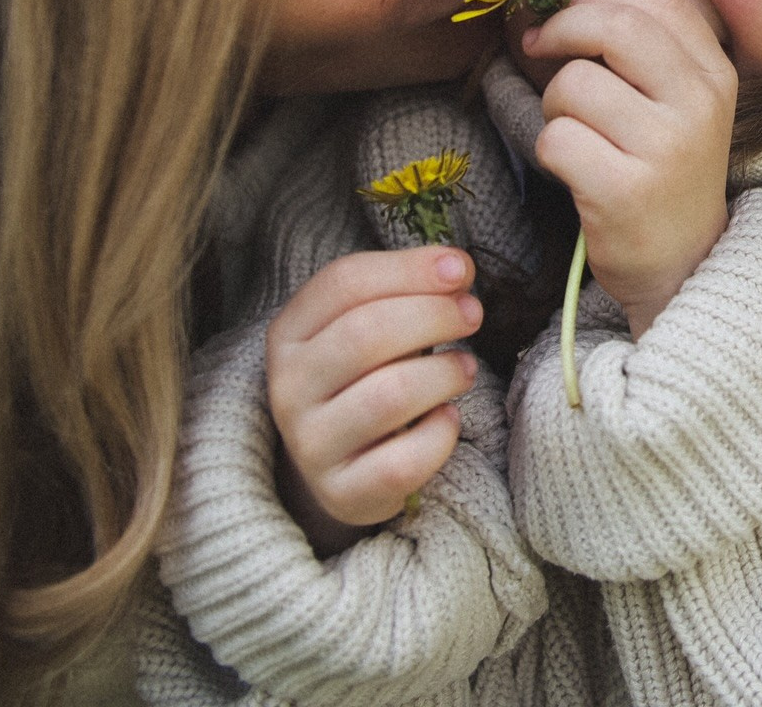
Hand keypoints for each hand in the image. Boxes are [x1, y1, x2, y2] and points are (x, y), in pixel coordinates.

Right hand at [266, 246, 482, 554]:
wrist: (341, 465)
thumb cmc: (365, 378)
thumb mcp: (367, 327)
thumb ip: (402, 292)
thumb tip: (457, 268)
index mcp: (289, 333)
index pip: (343, 283)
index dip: (409, 269)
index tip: (461, 268)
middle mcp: (289, 387)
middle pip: (365, 334)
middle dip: (433, 315)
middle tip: (472, 314)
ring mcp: (311, 445)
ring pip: (389, 396)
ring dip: (442, 374)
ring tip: (464, 368)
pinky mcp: (342, 492)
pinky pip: (402, 461)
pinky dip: (439, 435)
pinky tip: (446, 419)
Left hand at [521, 0, 736, 334]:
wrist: (684, 264)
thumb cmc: (665, 170)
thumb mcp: (679, 102)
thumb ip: (644, 47)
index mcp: (716, 74)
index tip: (567, 7)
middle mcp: (699, 106)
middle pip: (612, 26)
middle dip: (561, 29)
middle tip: (539, 46)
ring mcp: (666, 149)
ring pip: (572, 85)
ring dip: (553, 106)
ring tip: (577, 132)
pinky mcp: (624, 192)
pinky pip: (555, 139)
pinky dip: (550, 151)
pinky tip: (576, 171)